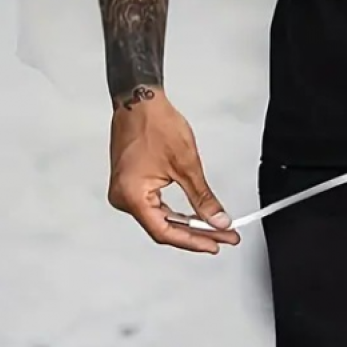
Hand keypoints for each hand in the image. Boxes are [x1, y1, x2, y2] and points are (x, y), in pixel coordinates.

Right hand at [107, 88, 239, 254]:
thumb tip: (216, 219)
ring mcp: (124, 192)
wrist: (139, 102)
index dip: (193, 241)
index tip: (215, 243)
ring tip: (214, 228)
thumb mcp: (186, 165)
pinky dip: (175, 212)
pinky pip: (154, 206)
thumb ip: (202, 198)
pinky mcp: (130, 185)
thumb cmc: (155, 124)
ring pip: (159, 218)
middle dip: (196, 233)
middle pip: (163, 227)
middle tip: (223, 236)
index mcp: (132, 196)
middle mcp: (123, 198)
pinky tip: (193, 216)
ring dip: (186, 223)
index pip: (165, 231)